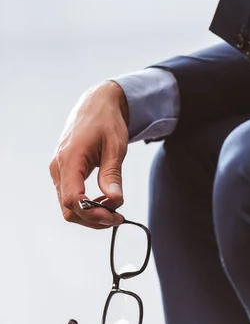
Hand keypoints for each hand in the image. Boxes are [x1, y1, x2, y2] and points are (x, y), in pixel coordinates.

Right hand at [49, 81, 129, 229]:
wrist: (96, 104)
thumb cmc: (106, 121)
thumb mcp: (115, 147)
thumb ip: (112, 175)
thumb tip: (115, 201)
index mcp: (70, 159)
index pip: (73, 199)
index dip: (93, 214)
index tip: (115, 215)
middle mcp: (58, 166)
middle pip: (69, 208)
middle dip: (93, 218)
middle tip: (117, 217)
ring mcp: (58, 169)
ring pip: (68, 205)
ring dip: (89, 214)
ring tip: (113, 210)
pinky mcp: (63, 171)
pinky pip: (70, 195)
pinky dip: (85, 204)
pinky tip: (103, 201)